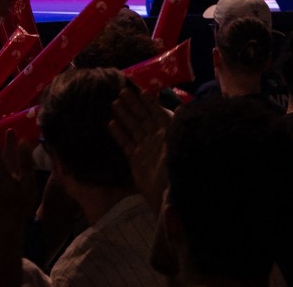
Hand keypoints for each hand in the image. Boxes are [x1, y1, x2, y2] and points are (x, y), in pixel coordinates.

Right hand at [108, 82, 170, 208]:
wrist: (171, 202)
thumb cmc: (180, 176)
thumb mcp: (182, 151)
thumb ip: (179, 132)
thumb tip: (181, 111)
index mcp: (170, 137)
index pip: (160, 116)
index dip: (152, 104)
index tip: (143, 91)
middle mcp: (157, 140)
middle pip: (144, 119)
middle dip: (135, 105)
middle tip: (123, 91)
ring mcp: (146, 149)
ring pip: (134, 128)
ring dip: (125, 115)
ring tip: (115, 103)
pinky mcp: (136, 160)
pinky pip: (126, 144)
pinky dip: (119, 134)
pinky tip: (110, 123)